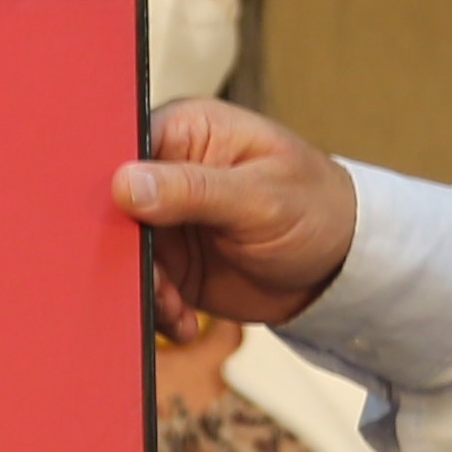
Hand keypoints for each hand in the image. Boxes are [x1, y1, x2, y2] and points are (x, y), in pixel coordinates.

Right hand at [114, 99, 356, 332]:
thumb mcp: (259, 197)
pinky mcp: (173, 264)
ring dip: (141, 287)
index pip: (125, 147)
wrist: (342, 269)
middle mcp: (167, 173)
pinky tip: (185, 321)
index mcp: (187, 131)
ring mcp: (167, 221)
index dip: (108, 183)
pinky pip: (145, 287)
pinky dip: (158, 309)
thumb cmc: (317, 208)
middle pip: (113, 206)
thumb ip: (192, 189)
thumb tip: (124, 184)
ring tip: (173, 306)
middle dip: (122, 248)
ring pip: (123, 254)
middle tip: (150, 279)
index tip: (112, 221)